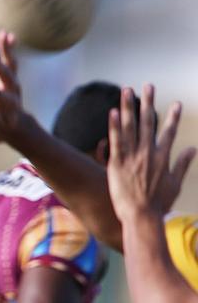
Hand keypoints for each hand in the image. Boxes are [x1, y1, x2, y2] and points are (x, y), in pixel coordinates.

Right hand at [0, 31, 26, 143]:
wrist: (18, 126)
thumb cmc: (2, 129)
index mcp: (7, 105)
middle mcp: (12, 91)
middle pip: (4, 75)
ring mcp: (13, 83)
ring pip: (10, 64)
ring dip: (6, 49)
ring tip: (2, 33)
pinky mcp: (11, 77)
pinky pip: (11, 61)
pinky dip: (10, 49)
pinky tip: (8, 35)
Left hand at [107, 85, 196, 222]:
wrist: (141, 216)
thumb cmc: (159, 203)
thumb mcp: (176, 183)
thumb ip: (183, 164)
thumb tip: (193, 149)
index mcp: (163, 157)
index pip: (170, 132)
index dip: (173, 116)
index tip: (177, 103)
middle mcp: (148, 153)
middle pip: (149, 122)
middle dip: (149, 102)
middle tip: (149, 86)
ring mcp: (132, 157)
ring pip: (130, 127)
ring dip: (129, 107)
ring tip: (127, 90)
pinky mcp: (117, 163)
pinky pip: (115, 141)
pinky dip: (114, 126)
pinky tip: (113, 112)